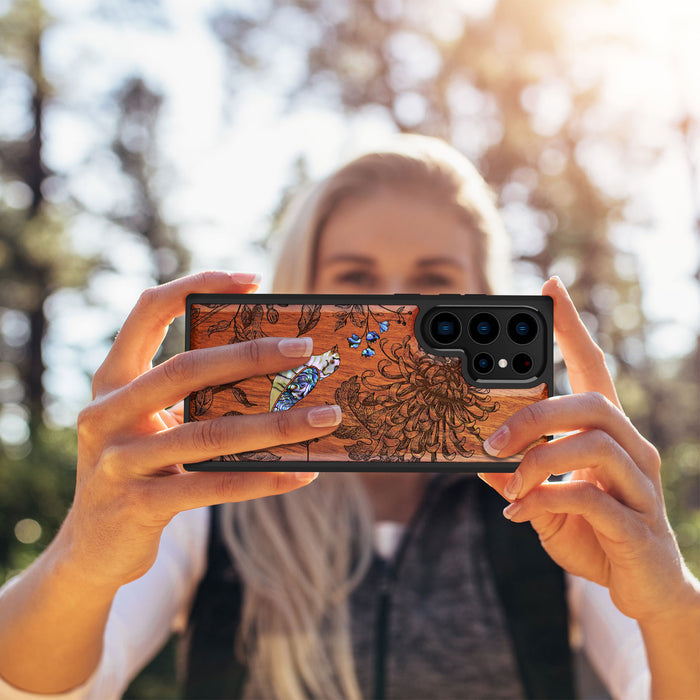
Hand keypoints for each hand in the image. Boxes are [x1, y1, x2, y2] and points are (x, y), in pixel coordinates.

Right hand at [63, 271, 340, 589]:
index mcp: (112, 380)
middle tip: (305, 349)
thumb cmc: (138, 469)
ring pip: (208, 433)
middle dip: (251, 355)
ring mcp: (118, 461)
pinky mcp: (138, 505)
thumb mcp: (150, 424)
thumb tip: (274, 373)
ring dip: (276, 424)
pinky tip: (303, 472)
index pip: (148, 311)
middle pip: (185, 369)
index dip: (196, 286)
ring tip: (325, 416)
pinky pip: (213, 487)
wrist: (92, 548)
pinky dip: (263, 478)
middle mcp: (106, 413)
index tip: (252, 280)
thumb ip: (189, 397)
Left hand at [478, 277, 696, 624]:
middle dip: (535, 415)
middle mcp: (632, 449)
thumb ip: (517, 476)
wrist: (643, 589)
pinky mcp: (638, 524)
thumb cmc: (594, 533)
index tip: (550, 288)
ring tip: (508, 482)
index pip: (593, 368)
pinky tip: (521, 513)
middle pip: (592, 402)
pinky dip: (546, 499)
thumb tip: (477, 459)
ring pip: (594, 443)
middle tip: (490, 441)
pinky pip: (591, 497)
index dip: (573, 327)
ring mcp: (640, 485)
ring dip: (538, 460)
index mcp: (607, 434)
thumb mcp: (544, 500)